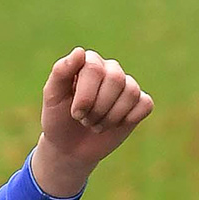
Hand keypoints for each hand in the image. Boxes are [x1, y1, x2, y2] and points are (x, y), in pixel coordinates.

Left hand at [31, 47, 151, 195]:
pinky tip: (115, 125)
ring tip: (96, 124)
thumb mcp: (53, 96)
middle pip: (115, 79)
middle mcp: (110, 69)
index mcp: (89, 62)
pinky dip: (128, 119)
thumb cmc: (58, 119)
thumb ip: (61, 72)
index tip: (75, 114)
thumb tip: (80, 51)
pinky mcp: (140, 103)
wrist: (69, 148)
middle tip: (85, 120)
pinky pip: (145, 104)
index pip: (94, 69)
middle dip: (98, 107)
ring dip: (110, 117)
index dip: (85, 96)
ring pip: (131, 92)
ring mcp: (127, 86)